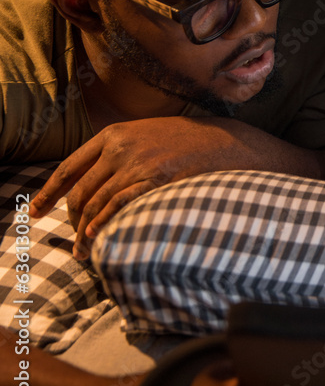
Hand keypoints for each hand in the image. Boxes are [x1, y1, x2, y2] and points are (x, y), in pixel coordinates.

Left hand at [28, 116, 271, 259]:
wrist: (227, 142)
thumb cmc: (190, 142)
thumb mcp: (148, 135)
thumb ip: (121, 151)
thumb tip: (96, 179)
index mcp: (114, 134)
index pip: (69, 168)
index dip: (49, 193)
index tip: (36, 211)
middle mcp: (120, 148)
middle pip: (79, 190)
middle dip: (69, 220)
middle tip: (73, 242)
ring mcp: (137, 163)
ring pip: (94, 203)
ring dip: (85, 232)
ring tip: (86, 251)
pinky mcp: (154, 180)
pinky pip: (117, 206)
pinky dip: (103, 224)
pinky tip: (99, 237)